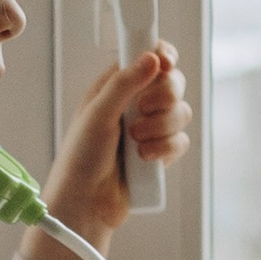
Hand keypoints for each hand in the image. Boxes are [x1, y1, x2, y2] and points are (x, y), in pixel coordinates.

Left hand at [38, 45, 192, 257]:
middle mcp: (135, 104)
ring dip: (161, 127)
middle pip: (173, 82)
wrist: (86, 203)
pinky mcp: (160, 153)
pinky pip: (180, 141)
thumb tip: (151, 57)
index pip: (147, 57)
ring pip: (181, 112)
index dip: (162, 55)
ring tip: (135, 142)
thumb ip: (124, 83)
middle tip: (143, 109)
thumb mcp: (97, 114)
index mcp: (116, 86)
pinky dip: (166, 149)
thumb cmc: (80, 159)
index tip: (166, 62)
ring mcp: (150, 128)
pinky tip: (145, 159)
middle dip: (164, 96)